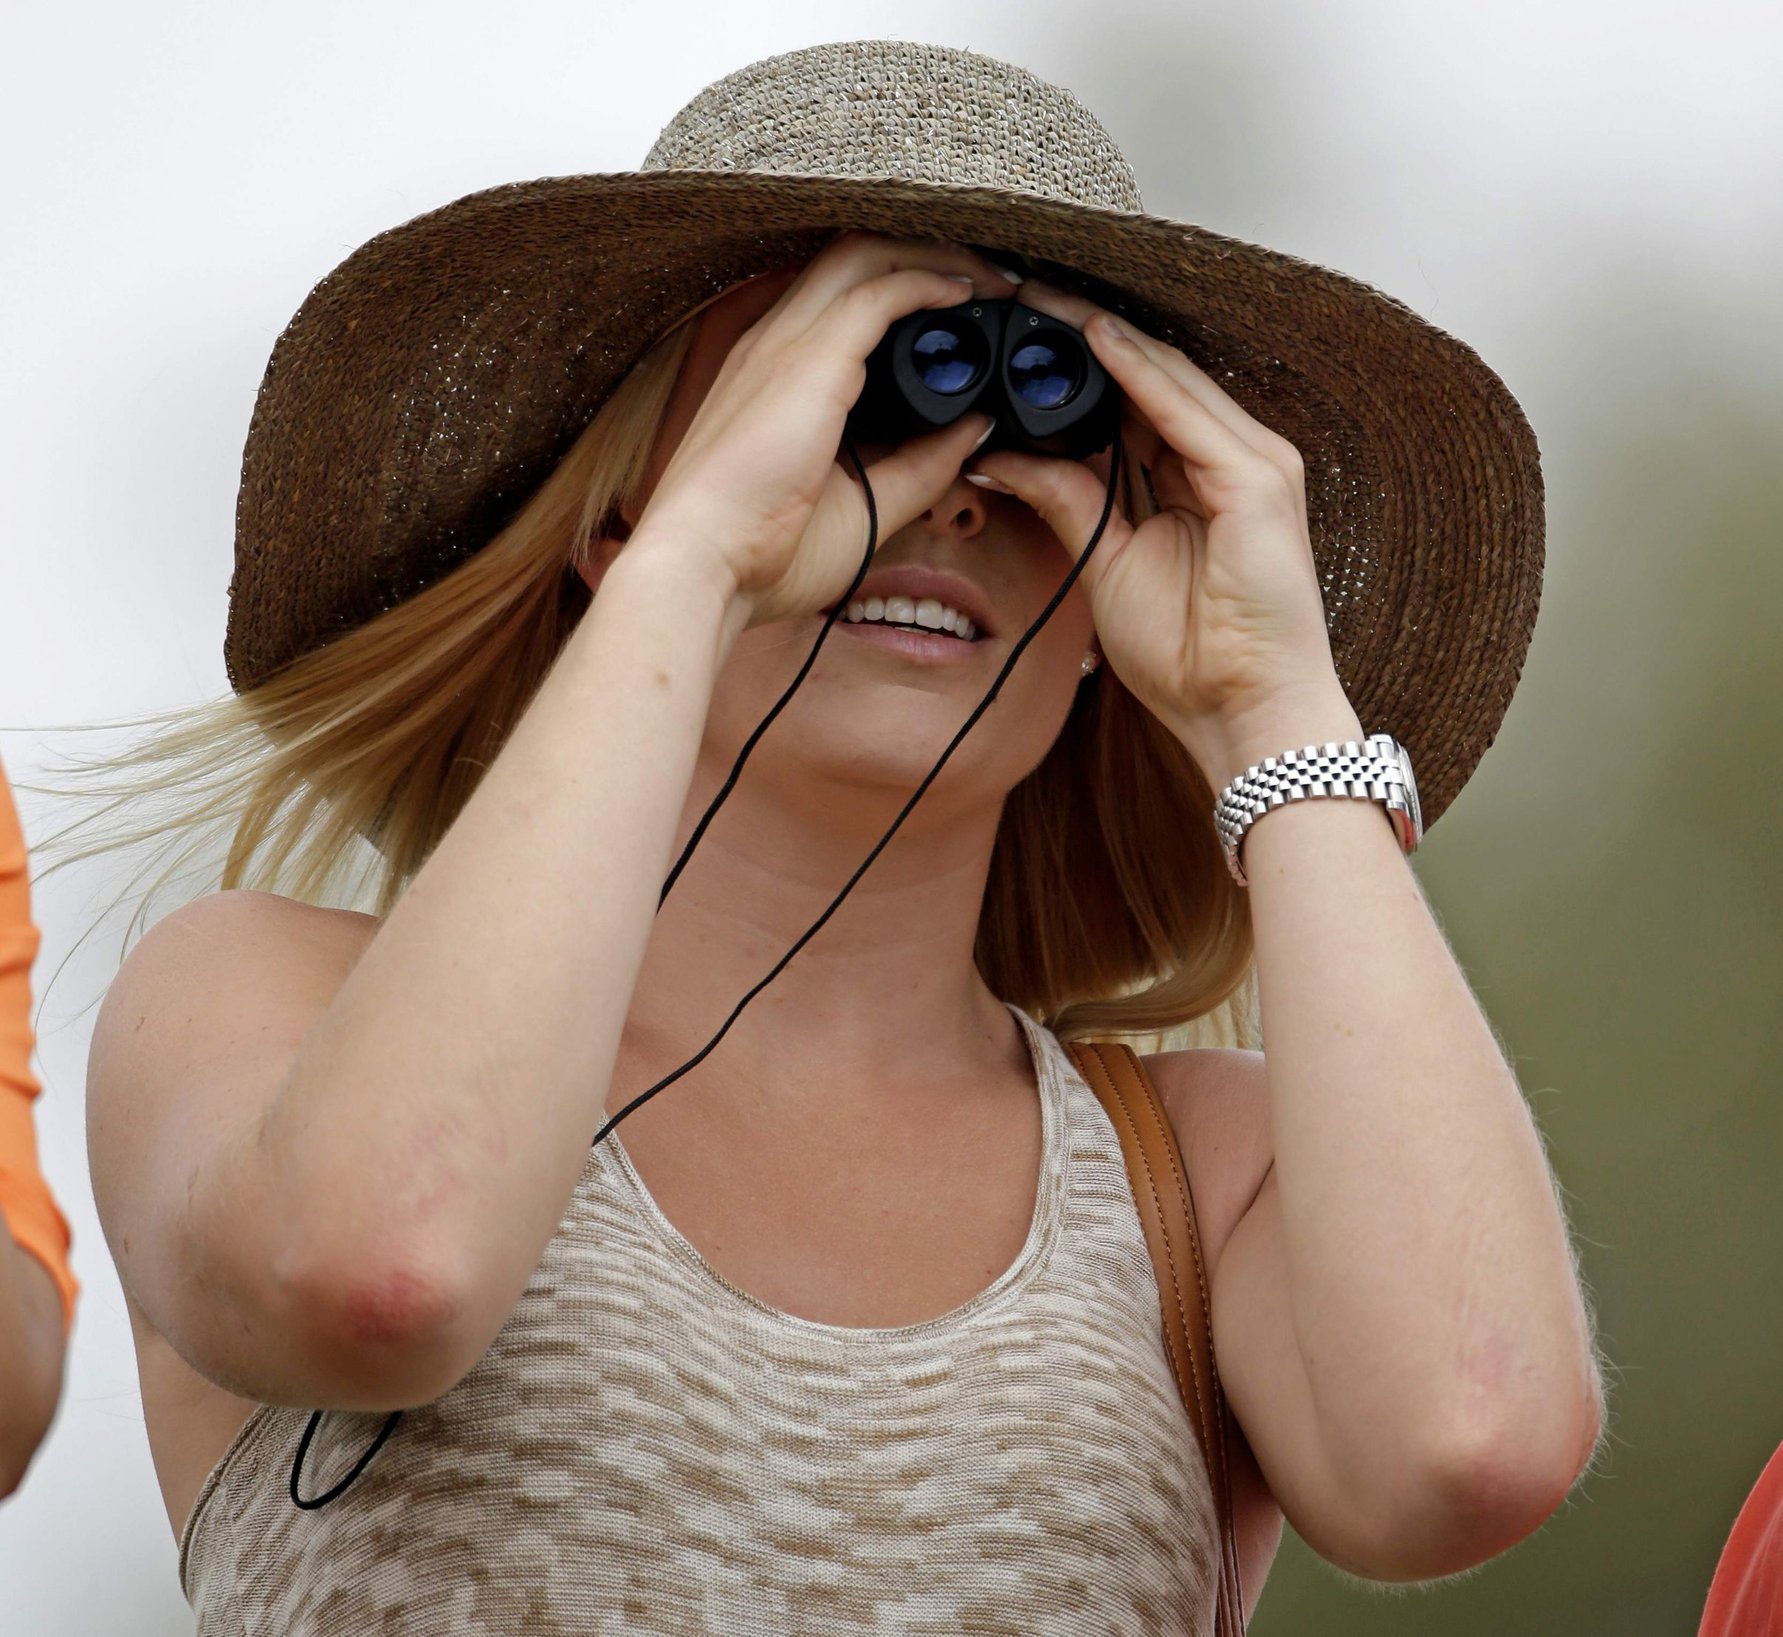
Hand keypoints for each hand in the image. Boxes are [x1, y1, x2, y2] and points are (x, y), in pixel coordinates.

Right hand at [627, 231, 1017, 627]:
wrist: (701, 566)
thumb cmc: (759, 554)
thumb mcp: (863, 507)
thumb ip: (919, 468)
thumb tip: (977, 430)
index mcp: (773, 375)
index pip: (838, 300)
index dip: (900, 288)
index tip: (960, 312)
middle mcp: (773, 343)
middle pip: (852, 257)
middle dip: (925, 253)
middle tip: (987, 280)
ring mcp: (786, 344)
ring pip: (865, 256)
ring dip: (933, 256)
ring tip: (989, 278)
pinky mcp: (808, 358)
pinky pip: (878, 292)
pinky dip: (928, 281)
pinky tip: (967, 292)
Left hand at [965, 278, 1352, 787]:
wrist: (1246, 711)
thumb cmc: (1192, 657)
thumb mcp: (1107, 563)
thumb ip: (1068, 502)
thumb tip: (1005, 459)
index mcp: (1197, 480)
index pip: (1132, 402)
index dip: (1077, 366)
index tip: (1018, 334)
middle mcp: (1229, 460)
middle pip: (1150, 378)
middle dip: (1084, 335)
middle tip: (1019, 294)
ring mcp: (1252, 464)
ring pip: (1167, 379)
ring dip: (1102, 337)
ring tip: (1040, 300)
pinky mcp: (1258, 480)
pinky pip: (1185, 412)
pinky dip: (1137, 372)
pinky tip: (1092, 337)